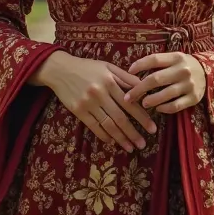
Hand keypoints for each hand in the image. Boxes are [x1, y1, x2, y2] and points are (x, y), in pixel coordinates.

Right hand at [31, 51, 157, 151]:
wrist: (61, 69)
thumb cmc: (88, 67)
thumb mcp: (108, 66)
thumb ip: (126, 78)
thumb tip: (143, 88)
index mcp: (110, 81)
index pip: (130, 103)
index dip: (142, 117)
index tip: (152, 128)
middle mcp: (100, 93)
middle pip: (120, 117)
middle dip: (134, 132)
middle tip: (144, 144)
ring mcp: (88, 104)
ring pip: (108, 125)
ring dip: (121, 138)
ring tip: (131, 147)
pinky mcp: (78, 111)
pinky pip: (94, 127)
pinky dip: (104, 136)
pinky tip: (113, 142)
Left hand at [124, 52, 205, 113]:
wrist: (208, 73)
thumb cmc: (184, 65)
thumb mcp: (174, 58)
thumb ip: (159, 63)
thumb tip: (134, 71)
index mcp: (176, 57)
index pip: (154, 59)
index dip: (140, 65)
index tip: (129, 71)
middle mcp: (182, 70)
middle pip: (156, 79)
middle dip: (139, 89)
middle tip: (128, 97)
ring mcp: (189, 85)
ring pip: (165, 94)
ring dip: (151, 100)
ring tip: (143, 103)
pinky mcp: (194, 98)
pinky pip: (176, 106)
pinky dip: (165, 108)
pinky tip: (158, 109)